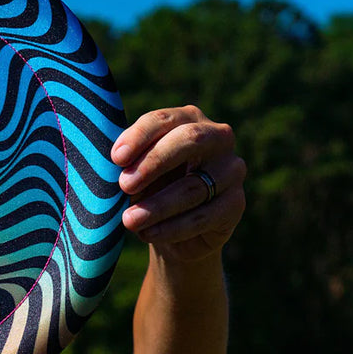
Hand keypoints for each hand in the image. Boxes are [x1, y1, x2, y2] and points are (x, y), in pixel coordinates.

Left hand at [110, 105, 245, 261]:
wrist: (172, 229)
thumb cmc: (149, 189)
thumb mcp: (136, 172)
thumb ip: (129, 164)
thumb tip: (117, 166)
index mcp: (187, 119)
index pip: (164, 120)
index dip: (140, 137)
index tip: (116, 158)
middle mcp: (217, 138)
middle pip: (190, 139)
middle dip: (154, 162)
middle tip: (125, 185)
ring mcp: (232, 170)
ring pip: (194, 186)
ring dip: (157, 206)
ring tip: (130, 220)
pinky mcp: (237, 203)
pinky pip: (204, 216)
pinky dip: (172, 228)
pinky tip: (148, 234)